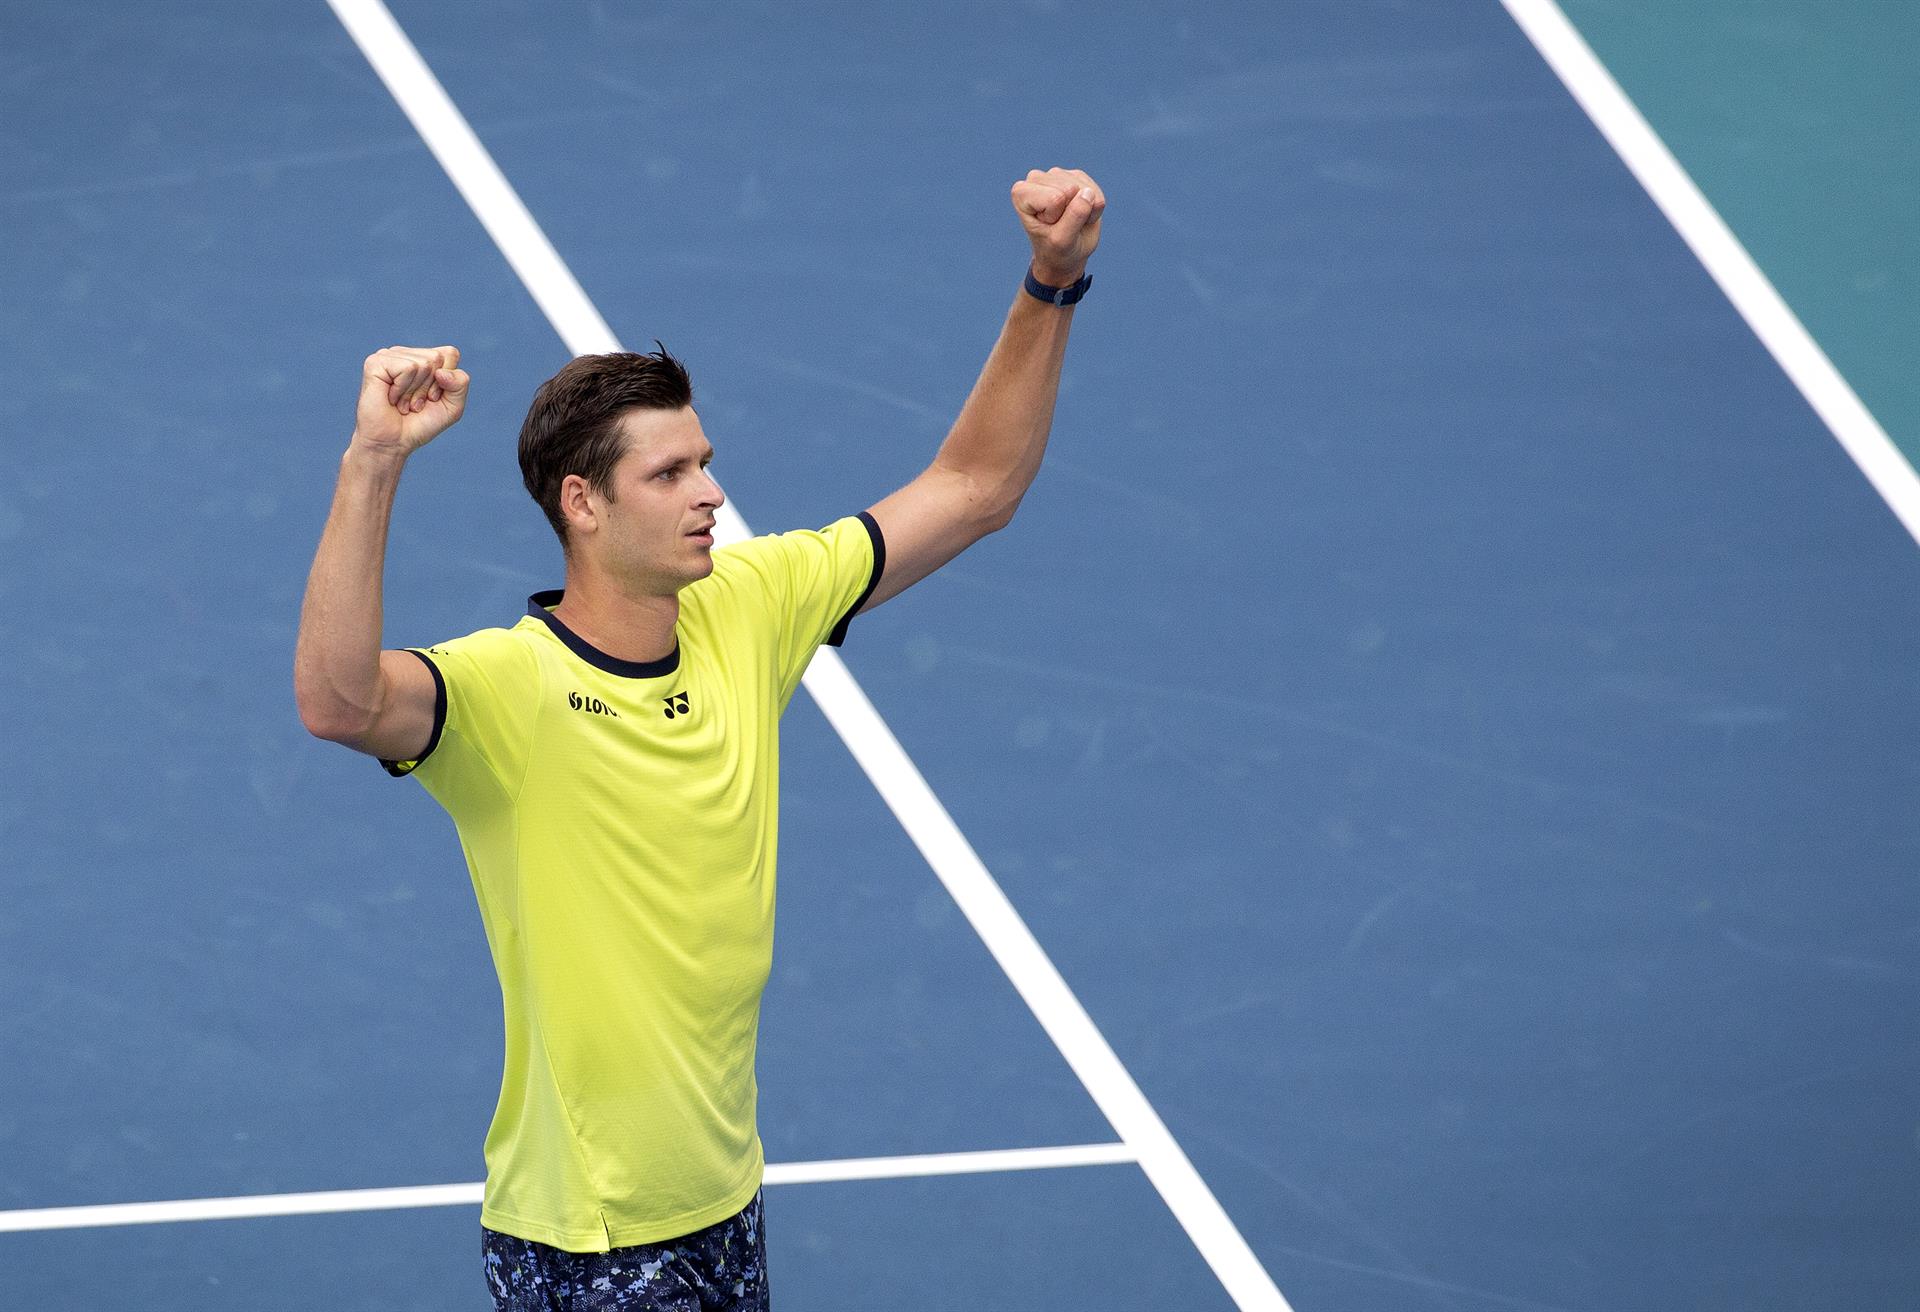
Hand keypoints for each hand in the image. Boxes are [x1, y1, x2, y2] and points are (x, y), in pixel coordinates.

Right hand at [350, 345, 468, 457]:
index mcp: (423, 358)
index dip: (448, 381)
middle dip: (430, 387)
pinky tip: (391, 398)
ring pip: (423, 364)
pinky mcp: (375, 363)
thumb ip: (460, 384)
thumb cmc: (421, 424)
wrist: (393, 442)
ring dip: (415, 392)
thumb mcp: (452, 406)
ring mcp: (389, 355)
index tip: (431, 398)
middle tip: (415, 402)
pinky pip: (407, 368)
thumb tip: (441, 371)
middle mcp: (406, 353)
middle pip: (437, 358)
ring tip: (403, 403)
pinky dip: (403, 390)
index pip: (450, 353)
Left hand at [1010, 167, 1104, 286]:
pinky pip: (1096, 191)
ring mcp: (1057, 175)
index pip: (1055, 198)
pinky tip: (1082, 213)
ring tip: (1071, 221)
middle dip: (1072, 212)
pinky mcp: (1077, 177)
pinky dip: (1094, 208)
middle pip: (1070, 189)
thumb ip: (1074, 216)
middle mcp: (1036, 178)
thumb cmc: (1056, 249)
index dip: (1057, 216)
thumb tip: (1089, 193)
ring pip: (1085, 188)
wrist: (1066, 255)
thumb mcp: (1063, 240)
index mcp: (1021, 192)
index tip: (1049, 226)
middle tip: (1061, 224)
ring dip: (1085, 210)